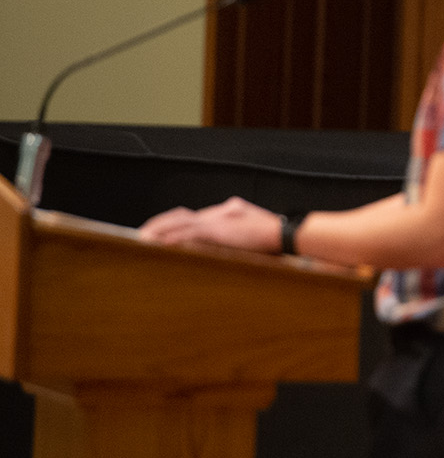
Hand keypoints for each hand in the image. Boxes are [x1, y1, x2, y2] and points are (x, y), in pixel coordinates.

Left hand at [139, 197, 280, 252]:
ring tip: (144, 239)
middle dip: (161, 224)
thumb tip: (222, 246)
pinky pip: (190, 232)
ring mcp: (220, 218)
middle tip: (144, 235)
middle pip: (182, 214)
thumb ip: (236, 235)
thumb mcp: (253, 233)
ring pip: (181, 220)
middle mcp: (221, 211)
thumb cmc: (276, 237)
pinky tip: (160, 243)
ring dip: (161, 229)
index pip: (195, 216)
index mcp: (228, 211)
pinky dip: (174, 237)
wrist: (287, 234)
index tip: (160, 233)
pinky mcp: (220, 229)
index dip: (174, 224)